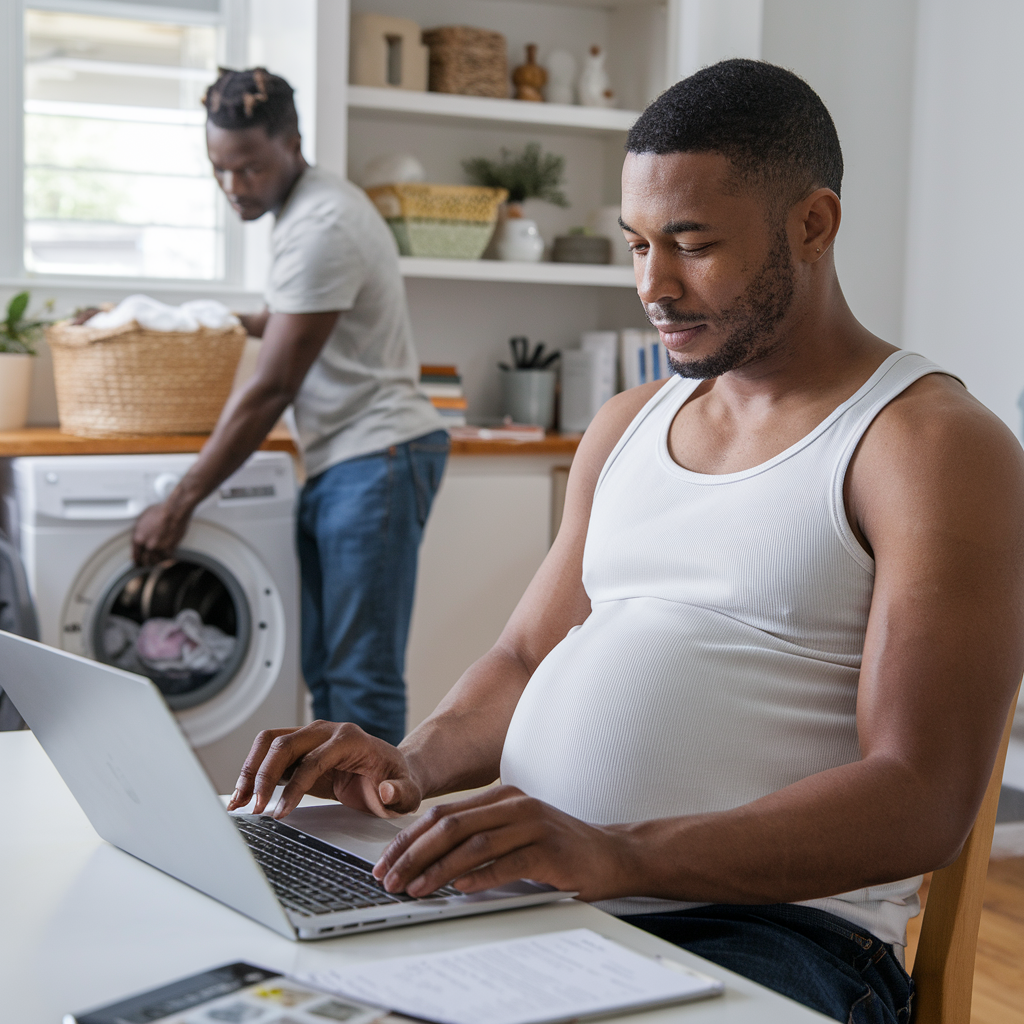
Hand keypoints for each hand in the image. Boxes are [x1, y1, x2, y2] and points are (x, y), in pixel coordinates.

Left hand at [132, 501, 190, 565]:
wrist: (174, 510)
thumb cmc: (160, 511)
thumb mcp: (142, 519)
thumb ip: (139, 532)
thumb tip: (139, 539)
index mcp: (138, 538)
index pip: (135, 556)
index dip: (137, 561)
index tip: (139, 563)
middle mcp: (147, 545)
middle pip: (145, 561)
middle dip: (147, 562)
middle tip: (148, 563)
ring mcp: (159, 548)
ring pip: (156, 561)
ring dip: (157, 560)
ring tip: (158, 559)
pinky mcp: (170, 548)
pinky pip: (167, 558)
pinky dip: (167, 557)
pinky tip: (167, 555)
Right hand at [226, 720, 422, 818]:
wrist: (393, 771)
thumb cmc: (398, 780)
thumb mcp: (408, 791)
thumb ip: (401, 793)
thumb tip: (387, 791)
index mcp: (350, 739)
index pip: (313, 759)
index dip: (295, 787)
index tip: (280, 812)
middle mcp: (326, 731)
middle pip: (284, 745)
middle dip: (264, 776)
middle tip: (254, 808)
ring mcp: (311, 737)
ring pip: (270, 743)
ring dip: (250, 770)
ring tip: (238, 802)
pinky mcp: (300, 750)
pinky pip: (269, 753)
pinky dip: (253, 772)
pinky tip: (243, 796)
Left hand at [372, 785, 633, 901]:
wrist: (612, 854)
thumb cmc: (559, 848)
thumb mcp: (514, 832)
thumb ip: (479, 835)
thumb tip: (426, 857)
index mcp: (501, 796)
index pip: (443, 814)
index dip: (409, 838)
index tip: (385, 862)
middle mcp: (514, 804)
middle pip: (451, 825)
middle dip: (414, 853)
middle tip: (390, 878)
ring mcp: (533, 824)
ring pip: (474, 843)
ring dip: (438, 869)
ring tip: (414, 888)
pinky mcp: (549, 849)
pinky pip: (507, 861)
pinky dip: (480, 876)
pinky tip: (459, 888)